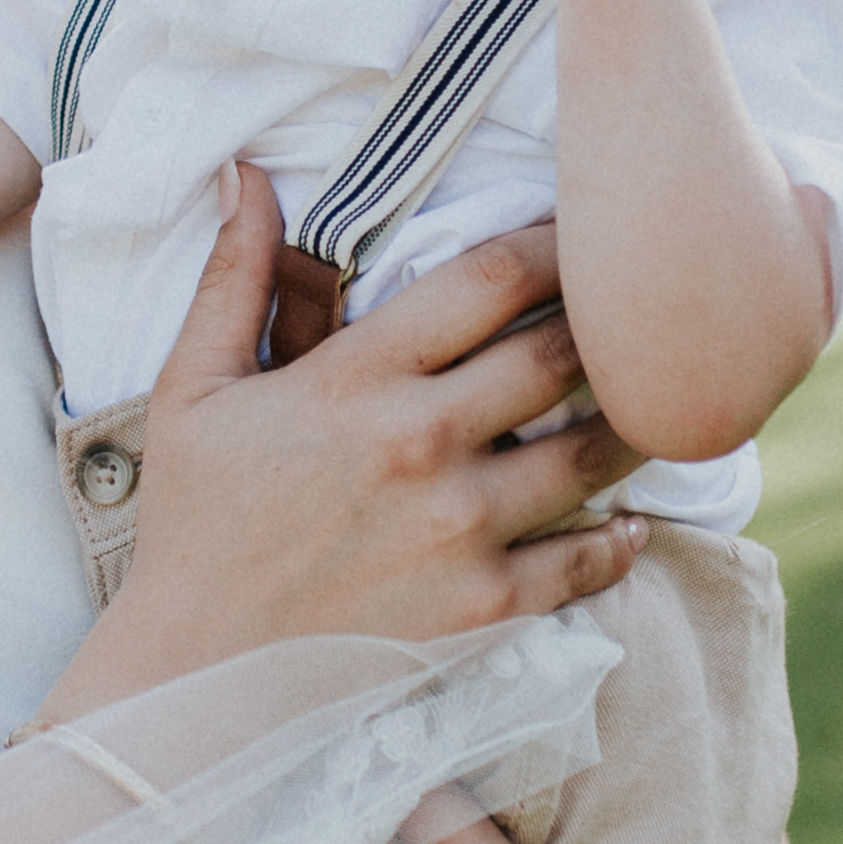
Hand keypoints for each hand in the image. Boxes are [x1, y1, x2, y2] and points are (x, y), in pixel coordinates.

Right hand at [49, 175, 652, 700]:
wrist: (194, 671)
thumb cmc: (194, 523)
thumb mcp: (193, 390)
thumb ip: (233, 277)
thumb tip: (243, 172)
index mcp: (357, 378)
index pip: (490, 280)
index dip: (551, 244)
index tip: (576, 236)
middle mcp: (422, 442)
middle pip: (562, 355)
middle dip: (607, 324)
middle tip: (634, 313)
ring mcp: (461, 527)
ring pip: (594, 451)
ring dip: (634, 422)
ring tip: (650, 402)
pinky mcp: (484, 605)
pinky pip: (588, 560)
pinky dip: (620, 538)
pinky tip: (624, 521)